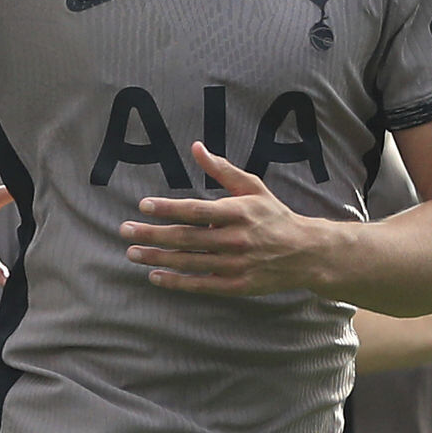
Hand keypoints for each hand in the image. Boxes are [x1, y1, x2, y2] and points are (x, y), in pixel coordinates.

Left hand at [120, 146, 327, 297]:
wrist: (306, 252)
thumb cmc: (274, 215)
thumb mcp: (253, 187)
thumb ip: (222, 170)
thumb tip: (196, 147)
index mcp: (238, 212)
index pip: (196, 210)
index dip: (168, 208)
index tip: (143, 205)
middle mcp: (236, 239)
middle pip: (187, 238)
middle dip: (152, 234)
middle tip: (125, 231)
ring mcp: (236, 264)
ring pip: (189, 262)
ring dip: (157, 258)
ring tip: (132, 253)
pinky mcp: (237, 285)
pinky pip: (201, 284)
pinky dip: (176, 282)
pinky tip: (155, 276)